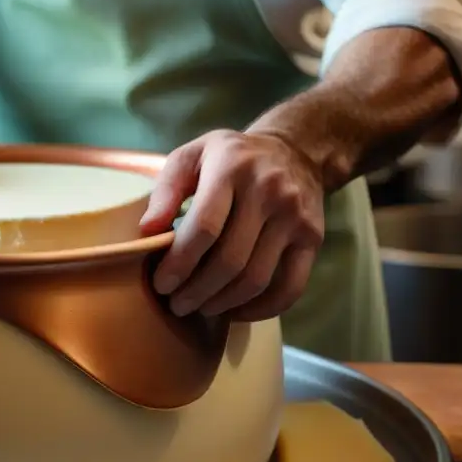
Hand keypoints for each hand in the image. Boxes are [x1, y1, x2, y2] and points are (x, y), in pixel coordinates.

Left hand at [139, 129, 324, 321]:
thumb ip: (166, 190)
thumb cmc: (231, 158)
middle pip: (230, 260)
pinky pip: (290, 287)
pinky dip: (261, 309)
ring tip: (201, 308)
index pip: (204, 227)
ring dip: (223, 303)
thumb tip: (147, 232)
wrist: (296, 151)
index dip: (179, 263)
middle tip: (177, 304)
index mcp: (232, 167)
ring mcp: (295, 217)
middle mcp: (269, 191)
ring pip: (257, 278)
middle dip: (197, 291)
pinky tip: (236, 311)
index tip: (161, 284)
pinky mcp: (313, 238)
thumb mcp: (191, 156)